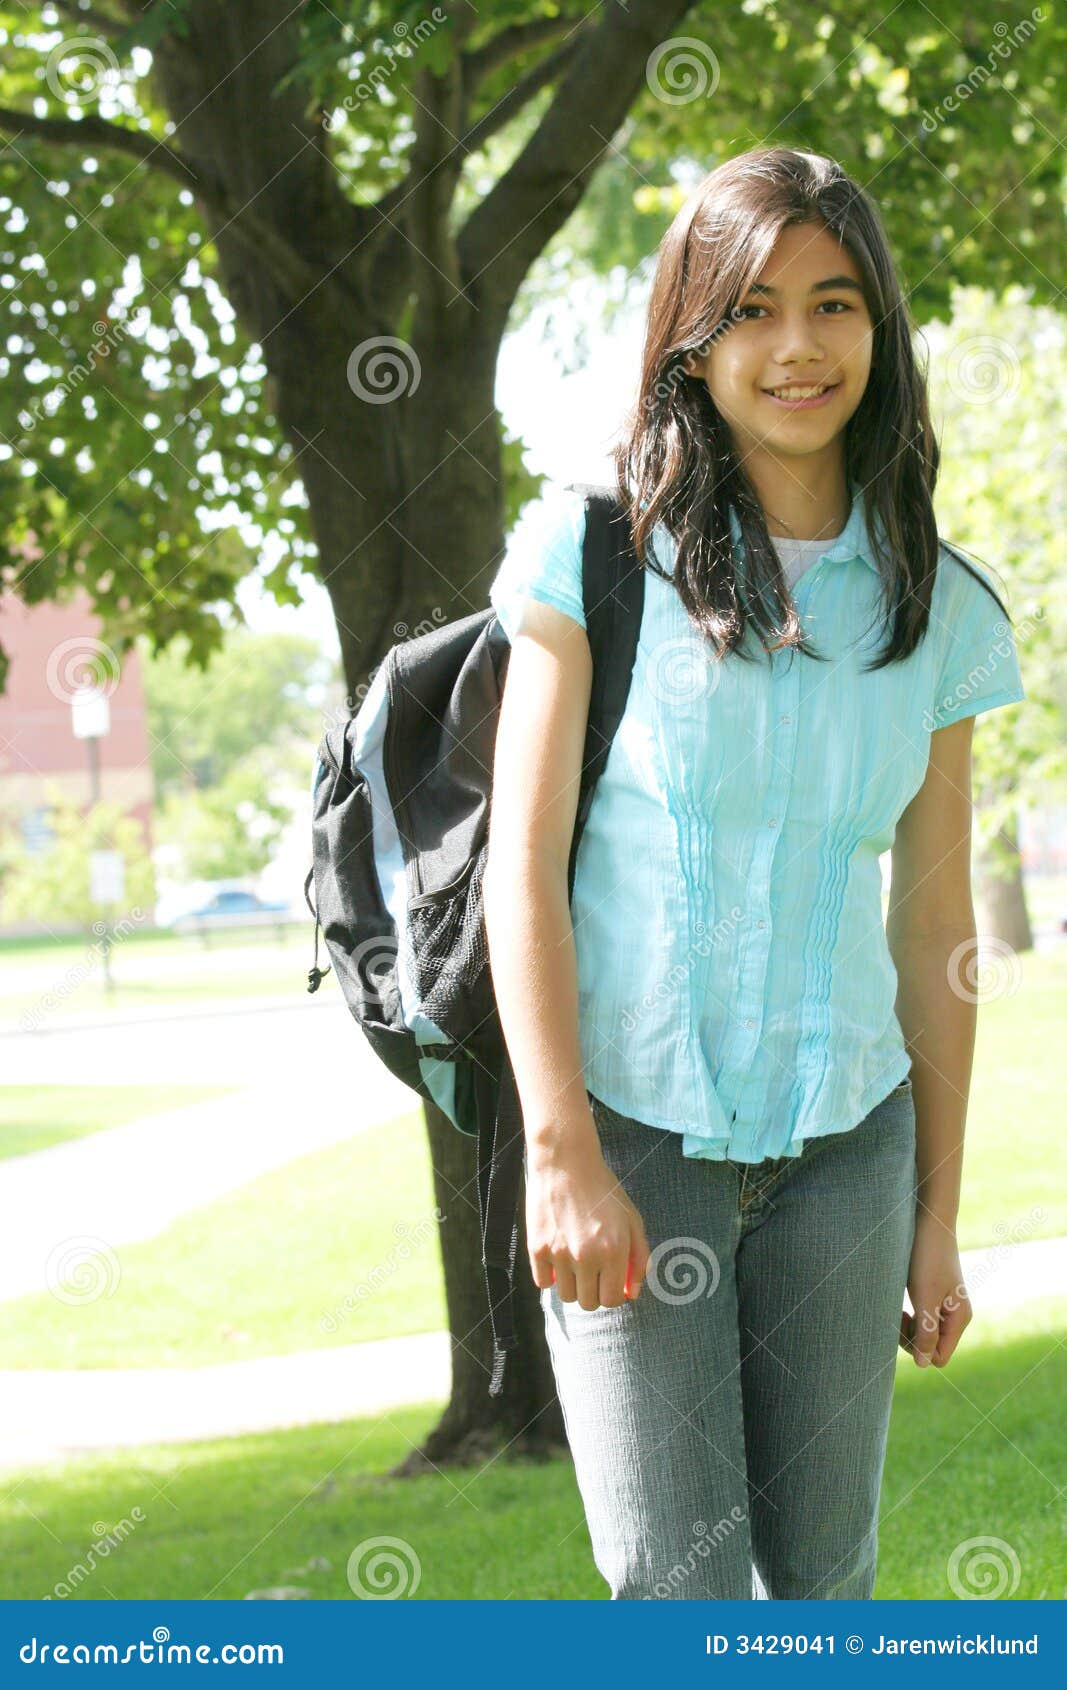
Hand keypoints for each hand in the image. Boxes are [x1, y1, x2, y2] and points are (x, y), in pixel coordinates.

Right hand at [526, 1133, 649, 1311]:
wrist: (566, 1163)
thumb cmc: (603, 1190)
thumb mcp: (632, 1219)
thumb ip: (639, 1258)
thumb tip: (632, 1294)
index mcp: (614, 1250)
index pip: (612, 1299)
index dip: (612, 1294)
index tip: (608, 1282)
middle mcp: (587, 1256)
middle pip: (588, 1303)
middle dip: (593, 1291)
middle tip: (592, 1271)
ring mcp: (560, 1254)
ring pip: (565, 1296)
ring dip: (572, 1285)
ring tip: (574, 1261)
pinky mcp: (537, 1248)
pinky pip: (543, 1282)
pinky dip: (550, 1275)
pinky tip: (557, 1255)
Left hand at [899, 1211, 971, 1366]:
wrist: (928, 1220)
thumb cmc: (927, 1256)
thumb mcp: (925, 1295)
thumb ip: (926, 1331)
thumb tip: (924, 1364)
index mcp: (959, 1318)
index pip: (939, 1357)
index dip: (917, 1349)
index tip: (903, 1325)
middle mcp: (954, 1315)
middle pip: (930, 1348)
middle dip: (910, 1337)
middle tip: (896, 1315)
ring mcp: (944, 1306)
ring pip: (923, 1333)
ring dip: (907, 1326)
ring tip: (896, 1307)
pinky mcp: (932, 1295)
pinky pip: (920, 1318)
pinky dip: (907, 1315)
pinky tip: (899, 1302)